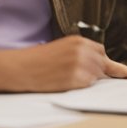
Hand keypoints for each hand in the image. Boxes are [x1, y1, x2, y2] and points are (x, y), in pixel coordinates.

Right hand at [6, 35, 126, 91]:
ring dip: (90, 79)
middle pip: (102, 64)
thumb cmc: (38, 59)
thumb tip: (98, 64)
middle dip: (99, 71)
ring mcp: (79, 65)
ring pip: (97, 76)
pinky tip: (69, 83)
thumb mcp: (62, 48)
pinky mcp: (74, 78)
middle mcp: (81, 51)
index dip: (101, 60)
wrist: (22, 67)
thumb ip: (80, 52)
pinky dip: (82, 86)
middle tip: (85, 76)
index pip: (101, 51)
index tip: (104, 67)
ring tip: (71, 78)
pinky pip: (87, 85)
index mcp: (78, 41)